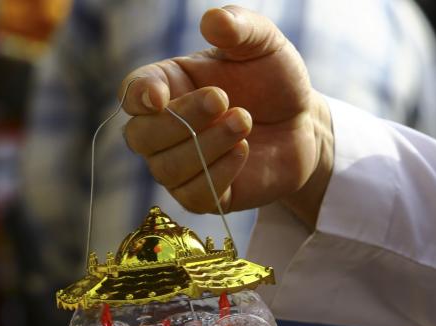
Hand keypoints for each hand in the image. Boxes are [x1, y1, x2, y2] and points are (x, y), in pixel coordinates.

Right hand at [121, 5, 333, 226]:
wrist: (303, 124)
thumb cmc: (274, 80)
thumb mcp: (263, 44)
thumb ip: (238, 27)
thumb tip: (212, 20)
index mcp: (167, 86)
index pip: (132, 94)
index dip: (138, 96)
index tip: (158, 95)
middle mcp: (165, 130)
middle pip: (140, 137)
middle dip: (180, 120)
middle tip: (223, 99)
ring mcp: (181, 166)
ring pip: (167, 169)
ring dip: (206, 146)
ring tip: (243, 121)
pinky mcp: (205, 196)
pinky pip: (194, 195)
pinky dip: (218, 174)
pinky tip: (243, 152)